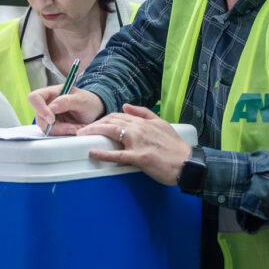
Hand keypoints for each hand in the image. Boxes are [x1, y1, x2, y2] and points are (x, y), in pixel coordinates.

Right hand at [28, 86, 104, 134]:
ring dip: (62, 131)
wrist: (95, 111)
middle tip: (72, 128)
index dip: (39, 108)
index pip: (35, 98)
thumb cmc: (89, 101)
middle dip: (55, 126)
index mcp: (52, 92)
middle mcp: (47, 104)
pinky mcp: (54, 127)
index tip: (51, 119)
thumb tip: (52, 107)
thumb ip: (67, 101)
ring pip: (46, 128)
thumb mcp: (82, 100)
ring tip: (77, 128)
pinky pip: (53, 133)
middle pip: (39, 117)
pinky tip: (75, 130)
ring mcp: (50, 116)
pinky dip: (64, 134)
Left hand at [78, 104, 192, 184]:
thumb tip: (126, 106)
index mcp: (144, 121)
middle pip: (111, 121)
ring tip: (82, 135)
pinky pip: (117, 155)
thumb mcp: (162, 123)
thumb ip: (144, 113)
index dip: (103, 119)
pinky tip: (92, 152)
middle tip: (82, 129)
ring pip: (111, 132)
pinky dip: (103, 153)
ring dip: (94, 132)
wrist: (186, 162)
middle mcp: (139, 129)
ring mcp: (138, 143)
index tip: (94, 123)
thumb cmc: (175, 146)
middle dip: (94, 124)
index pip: (118, 115)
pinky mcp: (139, 157)